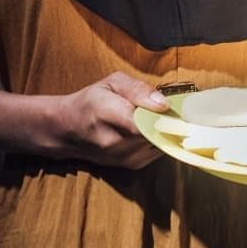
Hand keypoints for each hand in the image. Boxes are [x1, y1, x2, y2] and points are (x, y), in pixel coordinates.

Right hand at [42, 72, 170, 169]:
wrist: (69, 130)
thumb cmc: (91, 102)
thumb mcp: (111, 82)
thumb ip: (138, 89)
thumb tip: (163, 104)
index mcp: (106, 113)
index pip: (142, 122)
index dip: (163, 116)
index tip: (177, 108)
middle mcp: (115, 141)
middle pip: (155, 133)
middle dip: (167, 120)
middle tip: (172, 108)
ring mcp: (124, 157)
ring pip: (159, 143)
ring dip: (164, 131)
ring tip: (159, 117)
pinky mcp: (132, 165)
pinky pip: (157, 151)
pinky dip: (159, 139)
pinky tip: (153, 129)